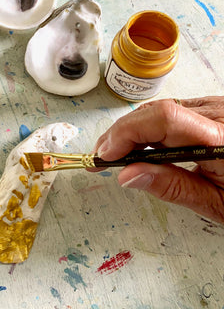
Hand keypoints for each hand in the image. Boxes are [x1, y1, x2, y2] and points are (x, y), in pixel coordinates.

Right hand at [93, 96, 223, 222]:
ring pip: (158, 110)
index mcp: (222, 139)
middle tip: (100, 161)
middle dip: (120, 135)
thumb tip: (127, 176)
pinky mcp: (212, 108)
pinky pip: (170, 111)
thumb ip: (171, 187)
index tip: (105, 156)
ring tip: (114, 156)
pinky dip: (148, 128)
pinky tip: (138, 147)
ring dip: (130, 132)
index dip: (126, 133)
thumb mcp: (217, 203)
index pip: (163, 118)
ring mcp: (216, 107)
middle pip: (155, 112)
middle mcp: (219, 114)